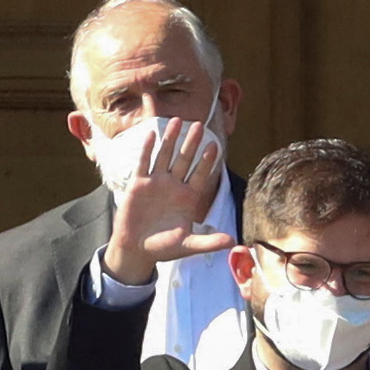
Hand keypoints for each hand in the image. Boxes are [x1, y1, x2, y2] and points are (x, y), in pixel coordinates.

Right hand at [102, 116, 230, 284]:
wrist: (136, 249)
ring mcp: (156, 183)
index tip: (215, 145)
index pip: (201, 175)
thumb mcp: (188, 245)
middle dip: (192, 143)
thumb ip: (209, 242)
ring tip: (177, 120)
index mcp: (188, 198)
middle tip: (200, 124)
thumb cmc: (164, 248)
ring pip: (165, 156)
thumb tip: (232, 242)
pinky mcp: (139, 184)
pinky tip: (152, 134)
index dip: (207, 161)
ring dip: (171, 139)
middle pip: (184, 160)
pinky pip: (144, 163)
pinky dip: (147, 149)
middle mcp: (174, 186)